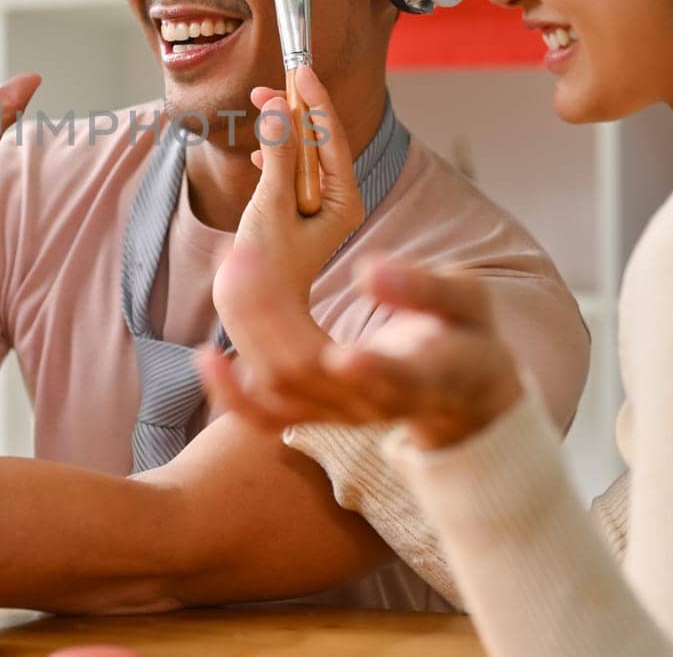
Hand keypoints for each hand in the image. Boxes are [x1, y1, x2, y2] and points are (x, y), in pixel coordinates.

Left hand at [200, 262, 523, 449]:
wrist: (458, 393)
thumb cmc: (464, 335)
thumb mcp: (468, 303)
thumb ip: (425, 289)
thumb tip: (371, 270)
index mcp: (426, 375)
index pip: (401, 379)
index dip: (373, 370)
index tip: (343, 354)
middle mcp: (376, 404)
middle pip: (313, 372)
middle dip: (271, 314)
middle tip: (246, 252)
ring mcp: (340, 415)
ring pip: (281, 387)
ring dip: (247, 326)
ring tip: (232, 264)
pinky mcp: (314, 418)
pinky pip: (264, 419)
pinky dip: (230, 394)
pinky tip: (205, 356)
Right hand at [211, 66, 364, 374]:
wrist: (255, 314)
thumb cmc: (266, 268)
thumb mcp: (271, 206)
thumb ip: (277, 155)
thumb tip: (277, 110)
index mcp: (343, 200)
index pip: (332, 137)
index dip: (315, 101)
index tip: (300, 70)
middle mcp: (336, 202)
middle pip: (319, 142)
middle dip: (295, 111)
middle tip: (268, 86)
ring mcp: (317, 209)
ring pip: (302, 155)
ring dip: (282, 131)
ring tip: (260, 106)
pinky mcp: (296, 215)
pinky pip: (290, 173)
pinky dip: (274, 156)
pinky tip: (260, 152)